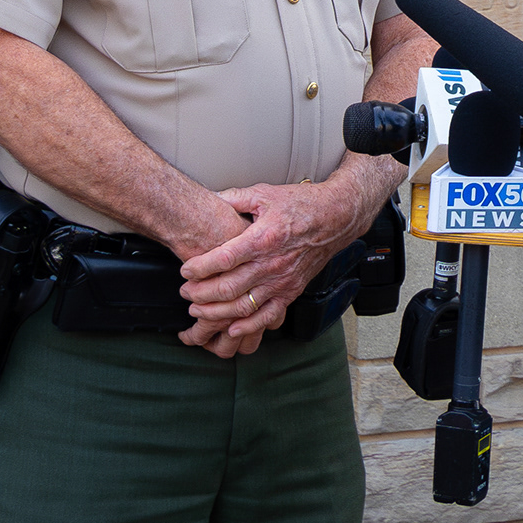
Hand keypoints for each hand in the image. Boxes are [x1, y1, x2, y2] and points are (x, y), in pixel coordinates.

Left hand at [176, 154, 396, 352]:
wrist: (336, 217)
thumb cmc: (301, 204)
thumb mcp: (264, 194)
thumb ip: (233, 198)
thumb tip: (208, 199)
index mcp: (263, 237)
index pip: (223, 259)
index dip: (199, 267)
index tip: (185, 270)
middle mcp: (272, 263)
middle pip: (228, 287)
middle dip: (200, 293)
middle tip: (185, 292)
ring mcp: (283, 280)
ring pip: (243, 306)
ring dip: (216, 312)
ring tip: (198, 309)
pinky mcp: (291, 291)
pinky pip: (268, 316)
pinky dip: (248, 326)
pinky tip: (231, 328)